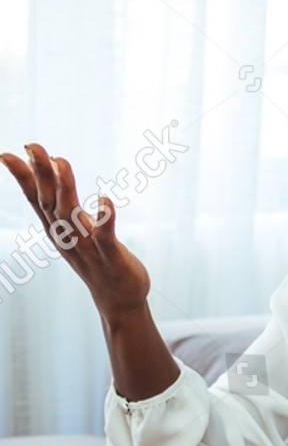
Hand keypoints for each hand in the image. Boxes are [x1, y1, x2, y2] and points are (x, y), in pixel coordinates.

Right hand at [1, 143, 151, 317]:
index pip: (35, 199)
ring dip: (65, 187)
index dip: (22, 177)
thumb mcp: (72, 231)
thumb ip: (61, 205)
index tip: (7, 154)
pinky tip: (105, 200)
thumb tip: (51, 174)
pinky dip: (104, 219)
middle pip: (49, 201)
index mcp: (56, 229)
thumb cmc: (96, 259)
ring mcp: (86, 247)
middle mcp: (66, 237)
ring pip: (71, 215)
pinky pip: (105, 237)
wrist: (118, 299)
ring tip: (61, 161)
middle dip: (40, 173)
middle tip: (32, 145)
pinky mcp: (110, 257)